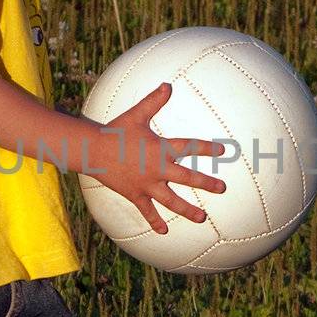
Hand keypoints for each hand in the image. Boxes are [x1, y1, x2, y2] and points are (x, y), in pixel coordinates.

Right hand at [86, 82, 227, 234]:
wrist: (92, 150)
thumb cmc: (116, 131)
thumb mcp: (136, 115)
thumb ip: (154, 102)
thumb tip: (167, 85)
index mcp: (161, 148)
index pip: (190, 147)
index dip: (207, 149)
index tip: (223, 151)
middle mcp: (157, 169)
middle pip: (187, 178)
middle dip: (206, 184)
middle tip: (222, 189)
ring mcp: (146, 185)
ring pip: (171, 200)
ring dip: (187, 210)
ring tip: (201, 218)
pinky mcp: (135, 195)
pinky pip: (147, 211)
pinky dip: (155, 222)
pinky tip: (163, 232)